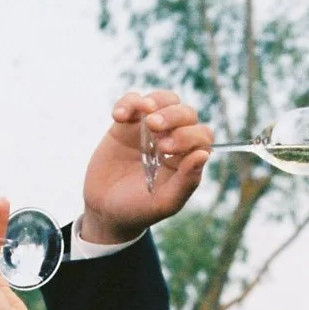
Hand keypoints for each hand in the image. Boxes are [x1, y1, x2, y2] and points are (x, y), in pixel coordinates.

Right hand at [80, 90, 212, 244]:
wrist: (104, 209)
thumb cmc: (138, 209)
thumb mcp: (164, 203)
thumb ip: (186, 181)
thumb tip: (204, 154)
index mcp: (186, 159)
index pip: (202, 136)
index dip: (188, 136)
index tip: (165, 149)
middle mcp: (173, 141)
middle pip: (186, 113)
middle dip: (173, 116)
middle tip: (154, 128)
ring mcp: (150, 130)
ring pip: (165, 100)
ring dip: (157, 101)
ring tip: (144, 113)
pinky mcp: (127, 123)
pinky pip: (134, 100)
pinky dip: (129, 102)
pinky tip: (119, 117)